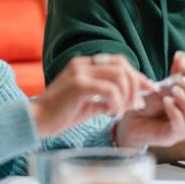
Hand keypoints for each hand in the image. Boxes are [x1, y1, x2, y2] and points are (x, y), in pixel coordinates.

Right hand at [29, 54, 154, 137]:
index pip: (119, 62)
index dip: (137, 75)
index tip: (148, 89)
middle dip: (136, 85)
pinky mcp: (79, 85)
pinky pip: (110, 89)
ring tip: (119, 111)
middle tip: (136, 104)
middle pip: (122, 66)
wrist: (36, 121)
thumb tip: (133, 100)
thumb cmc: (60, 114)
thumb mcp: (89, 105)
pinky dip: (116, 102)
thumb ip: (108, 99)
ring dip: (126, 96)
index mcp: (84, 65)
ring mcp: (80, 72)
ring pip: (119, 76)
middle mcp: (83, 64)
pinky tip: (109, 113)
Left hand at [116, 51, 184, 147]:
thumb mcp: (160, 86)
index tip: (182, 62)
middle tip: (179, 81)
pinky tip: (166, 103)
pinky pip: (182, 127)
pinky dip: (176, 113)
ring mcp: (184, 128)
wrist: (129, 119)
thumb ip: (173, 75)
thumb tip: (182, 56)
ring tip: (172, 92)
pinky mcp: (172, 137)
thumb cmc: (147, 104)